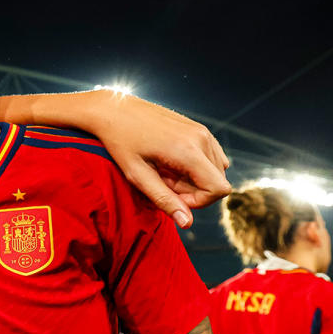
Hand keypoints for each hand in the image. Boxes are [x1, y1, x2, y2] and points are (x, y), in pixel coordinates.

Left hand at [93, 92, 230, 227]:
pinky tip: (170, 160)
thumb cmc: (120, 143)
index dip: (199, 201)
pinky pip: (211, 156)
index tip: (172, 196)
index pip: (219, 189)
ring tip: (164, 170)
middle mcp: (201, 138)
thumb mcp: (137, 175)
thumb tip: (187, 223)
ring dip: (194, 178)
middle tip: (162, 181)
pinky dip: (196, 165)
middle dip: (194, 190)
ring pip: (217, 169)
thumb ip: (164, 200)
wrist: (113, 110)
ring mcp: (202, 130)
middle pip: (219, 180)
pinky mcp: (198, 127)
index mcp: (188, 151)